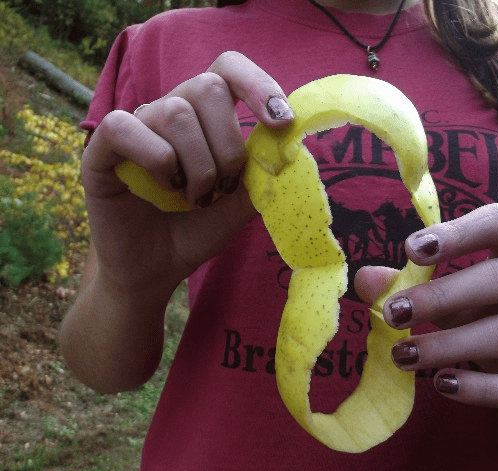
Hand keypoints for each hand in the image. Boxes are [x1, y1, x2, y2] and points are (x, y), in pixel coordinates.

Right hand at [81, 51, 293, 293]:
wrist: (158, 268)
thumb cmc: (197, 229)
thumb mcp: (240, 204)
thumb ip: (262, 174)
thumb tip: (288, 148)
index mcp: (206, 115)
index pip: (229, 69)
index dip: (258, 85)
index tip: (281, 123)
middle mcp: (170, 111)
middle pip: (207, 87)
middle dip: (228, 146)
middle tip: (224, 187)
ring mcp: (136, 126)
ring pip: (175, 113)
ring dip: (197, 166)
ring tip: (195, 198)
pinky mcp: (101, 148)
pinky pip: (126, 128)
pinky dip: (156, 161)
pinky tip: (164, 188)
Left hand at [355, 203, 497, 412]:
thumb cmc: (491, 309)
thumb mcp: (453, 291)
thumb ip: (410, 284)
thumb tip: (365, 280)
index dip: (459, 233)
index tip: (411, 250)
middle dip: (444, 296)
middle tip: (394, 313)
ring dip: (450, 345)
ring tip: (403, 355)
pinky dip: (482, 389)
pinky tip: (442, 384)